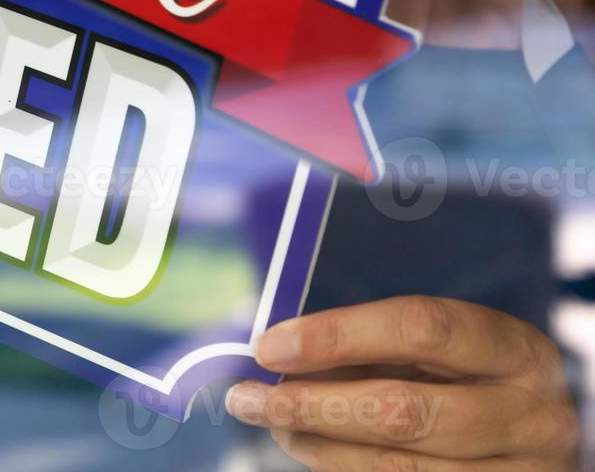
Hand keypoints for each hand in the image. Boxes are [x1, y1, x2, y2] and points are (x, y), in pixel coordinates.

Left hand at [225, 296, 579, 468]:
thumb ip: (376, 345)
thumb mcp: (446, 350)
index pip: (419, 328)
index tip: (269, 345)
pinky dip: (345, 470)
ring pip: (398, 467)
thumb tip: (280, 352)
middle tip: (247, 397)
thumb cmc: (474, 378)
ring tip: (271, 422)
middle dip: (311, 404)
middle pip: (403, 411)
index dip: (336, 335)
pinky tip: (313, 449)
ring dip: (318, 445)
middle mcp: (530, 416)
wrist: (539, 437)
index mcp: (516, 351)